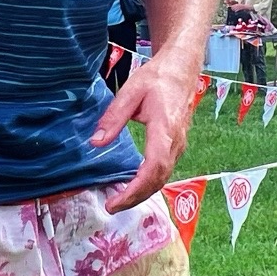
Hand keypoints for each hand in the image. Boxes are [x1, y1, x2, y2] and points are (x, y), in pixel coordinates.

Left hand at [95, 47, 199, 211]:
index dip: (136, 189)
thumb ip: (113, 118)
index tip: (116, 200)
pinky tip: (134, 185)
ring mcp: (179, 144)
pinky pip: (165, 170)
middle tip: (112, 207)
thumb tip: (95, 143)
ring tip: (119, 200)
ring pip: (163, 177)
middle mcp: (176, 141)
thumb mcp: (130, 92)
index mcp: (165, 128)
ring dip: (143, 192)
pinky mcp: (177, 144)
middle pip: (159, 179)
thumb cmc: (157, 77)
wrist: (181, 68)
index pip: (153, 168)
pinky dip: (149, 182)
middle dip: (136, 197)